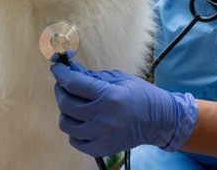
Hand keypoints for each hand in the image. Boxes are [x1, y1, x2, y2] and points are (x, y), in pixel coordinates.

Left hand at [50, 61, 197, 157]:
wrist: (159, 121)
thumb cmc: (140, 95)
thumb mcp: (119, 79)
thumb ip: (93, 76)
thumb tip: (71, 69)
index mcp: (110, 96)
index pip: (74, 83)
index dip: (61, 74)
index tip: (56, 68)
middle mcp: (103, 117)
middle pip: (66, 104)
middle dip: (60, 90)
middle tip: (64, 84)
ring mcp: (102, 135)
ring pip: (66, 124)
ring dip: (66, 111)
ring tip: (74, 105)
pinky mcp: (102, 148)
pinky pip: (75, 141)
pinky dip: (74, 130)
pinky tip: (82, 121)